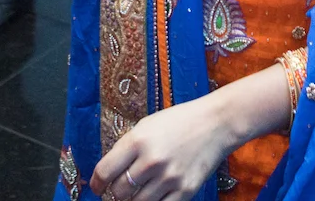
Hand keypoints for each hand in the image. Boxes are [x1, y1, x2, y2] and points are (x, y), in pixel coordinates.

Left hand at [91, 96, 237, 200]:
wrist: (216, 123)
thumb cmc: (179, 121)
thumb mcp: (146, 126)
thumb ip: (127, 148)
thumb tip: (109, 174)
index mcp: (138, 141)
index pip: (105, 172)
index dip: (97, 184)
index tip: (97, 187)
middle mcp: (151, 161)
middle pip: (119, 192)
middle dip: (116, 192)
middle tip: (120, 189)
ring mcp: (169, 178)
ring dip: (133, 200)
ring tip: (137, 192)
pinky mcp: (185, 190)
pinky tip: (154, 196)